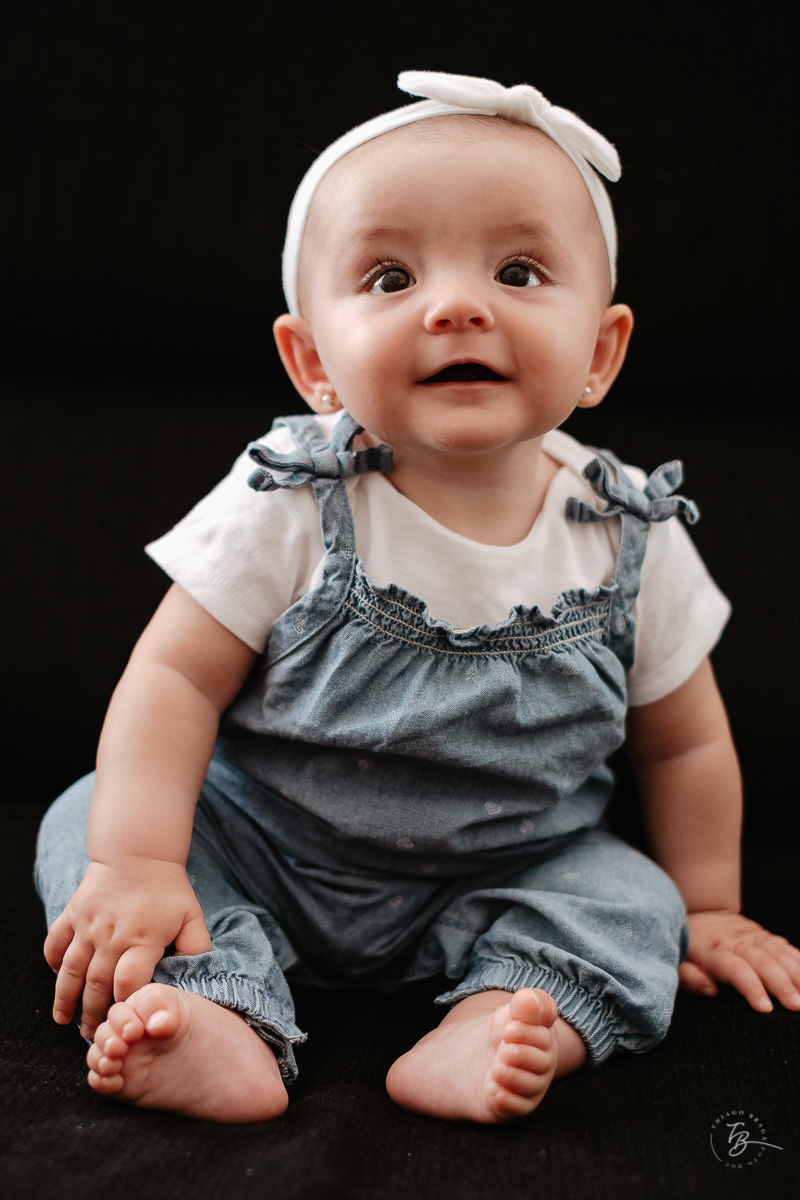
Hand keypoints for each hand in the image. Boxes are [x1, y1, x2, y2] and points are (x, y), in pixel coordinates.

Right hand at [43, 858, 211, 1037]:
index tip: (126, 1022)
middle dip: (94, 1015)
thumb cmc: (168, 888)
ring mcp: (88, 925)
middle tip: (95, 1035)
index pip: (129, 983)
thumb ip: (197, 949)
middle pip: (97, 985)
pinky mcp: (73, 913)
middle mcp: (112, 935)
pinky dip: (53, 962)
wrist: (139, 850)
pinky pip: (55, 943)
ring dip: (66, 999)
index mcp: (143, 939)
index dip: (126, 1006)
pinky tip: (57, 978)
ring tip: (64, 1020)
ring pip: (70, 971)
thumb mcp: (191, 917)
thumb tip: (200, 980)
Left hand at [680, 910, 799, 1011]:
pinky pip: (785, 946)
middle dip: (782, 984)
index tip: (765, 1007)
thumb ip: (689, 977)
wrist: (697, 911)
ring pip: (778, 952)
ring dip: (797, 973)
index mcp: (713, 951)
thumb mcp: (675, 962)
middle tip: (796, 1006)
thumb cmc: (684, 946)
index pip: (736, 968)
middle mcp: (736, 941)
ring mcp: (752, 935)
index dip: (751, 987)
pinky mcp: (764, 934)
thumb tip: (710, 990)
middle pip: (763, 961)